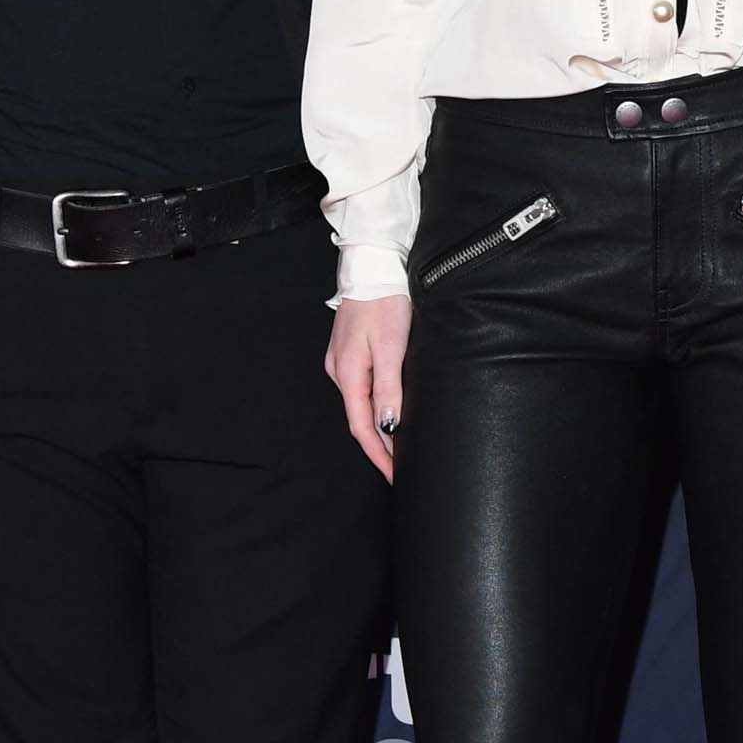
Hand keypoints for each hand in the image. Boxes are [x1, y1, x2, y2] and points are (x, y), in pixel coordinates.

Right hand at [327, 294, 411, 478]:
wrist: (372, 266)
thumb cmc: (383, 303)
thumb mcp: (390, 347)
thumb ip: (388, 389)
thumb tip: (387, 426)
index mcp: (348, 374)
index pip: (363, 428)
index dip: (379, 456)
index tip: (395, 476)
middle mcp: (340, 372)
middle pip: (360, 420)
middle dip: (380, 447)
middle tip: (402, 467)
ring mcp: (343, 361)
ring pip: (361, 405)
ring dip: (379, 428)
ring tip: (399, 448)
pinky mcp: (350, 352)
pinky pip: (362, 389)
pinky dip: (376, 406)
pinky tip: (389, 412)